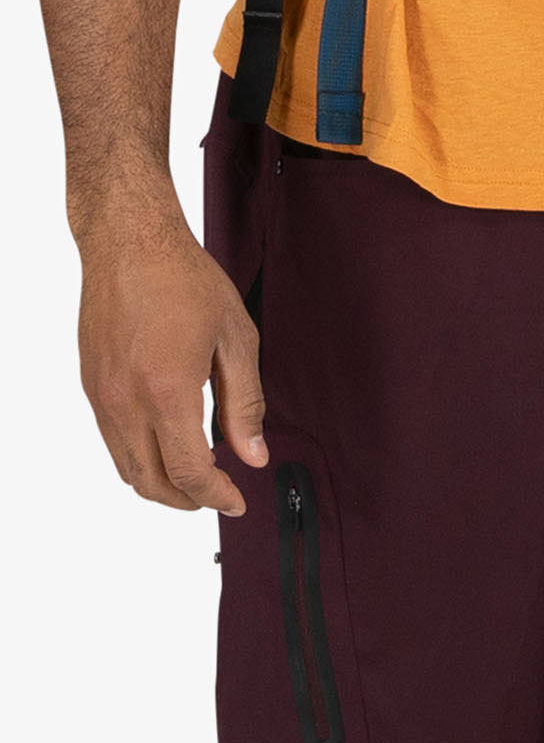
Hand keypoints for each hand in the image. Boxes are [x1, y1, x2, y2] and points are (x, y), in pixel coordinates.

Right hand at [77, 196, 266, 512]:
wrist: (129, 242)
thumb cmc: (184, 279)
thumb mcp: (235, 337)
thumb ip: (246, 403)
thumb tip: (254, 454)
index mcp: (167, 390)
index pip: (189, 472)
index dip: (215, 496)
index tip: (236, 500)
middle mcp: (126, 401)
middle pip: (152, 482)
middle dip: (188, 500)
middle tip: (218, 494)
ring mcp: (103, 396)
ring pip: (127, 468)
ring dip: (161, 483)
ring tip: (195, 474)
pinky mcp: (91, 386)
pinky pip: (112, 441)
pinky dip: (139, 457)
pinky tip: (166, 442)